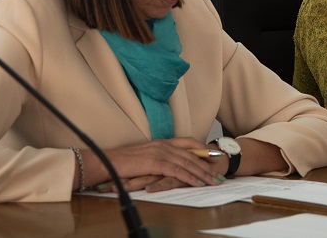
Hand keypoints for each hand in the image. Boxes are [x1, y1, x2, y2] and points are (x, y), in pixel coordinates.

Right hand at [84, 137, 224, 192]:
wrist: (106, 161)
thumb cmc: (120, 162)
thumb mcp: (143, 158)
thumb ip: (156, 159)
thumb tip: (166, 167)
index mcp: (160, 142)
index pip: (187, 142)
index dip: (202, 149)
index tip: (213, 155)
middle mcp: (163, 144)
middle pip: (191, 153)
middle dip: (207, 163)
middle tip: (220, 171)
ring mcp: (160, 152)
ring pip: (188, 162)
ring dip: (203, 172)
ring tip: (213, 181)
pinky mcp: (156, 162)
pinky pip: (178, 171)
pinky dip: (190, 177)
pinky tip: (198, 183)